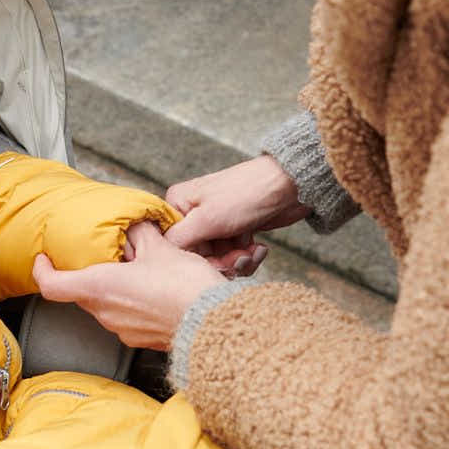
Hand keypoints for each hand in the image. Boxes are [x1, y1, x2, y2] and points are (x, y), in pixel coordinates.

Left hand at [32, 223, 224, 351]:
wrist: (213, 323)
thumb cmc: (184, 287)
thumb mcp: (161, 248)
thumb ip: (141, 234)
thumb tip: (135, 226)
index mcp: (100, 288)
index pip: (53, 285)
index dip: (43, 271)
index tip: (44, 260)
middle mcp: (104, 313)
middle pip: (83, 293)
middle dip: (92, 274)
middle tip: (113, 257)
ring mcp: (121, 330)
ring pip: (106, 305)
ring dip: (115, 289)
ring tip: (142, 273)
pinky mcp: (139, 339)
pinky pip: (126, 318)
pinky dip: (132, 304)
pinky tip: (154, 293)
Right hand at [164, 156, 307, 274]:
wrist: (291, 184)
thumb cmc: (246, 194)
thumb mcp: (205, 220)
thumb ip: (177, 240)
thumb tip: (157, 254)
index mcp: (178, 204)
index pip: (172, 244)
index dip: (193, 259)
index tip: (213, 264)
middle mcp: (193, 213)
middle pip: (197, 254)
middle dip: (220, 263)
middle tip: (239, 261)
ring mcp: (215, 222)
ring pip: (217, 258)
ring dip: (237, 261)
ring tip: (252, 254)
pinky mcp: (235, 230)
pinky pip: (233, 254)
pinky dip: (246, 256)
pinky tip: (258, 250)